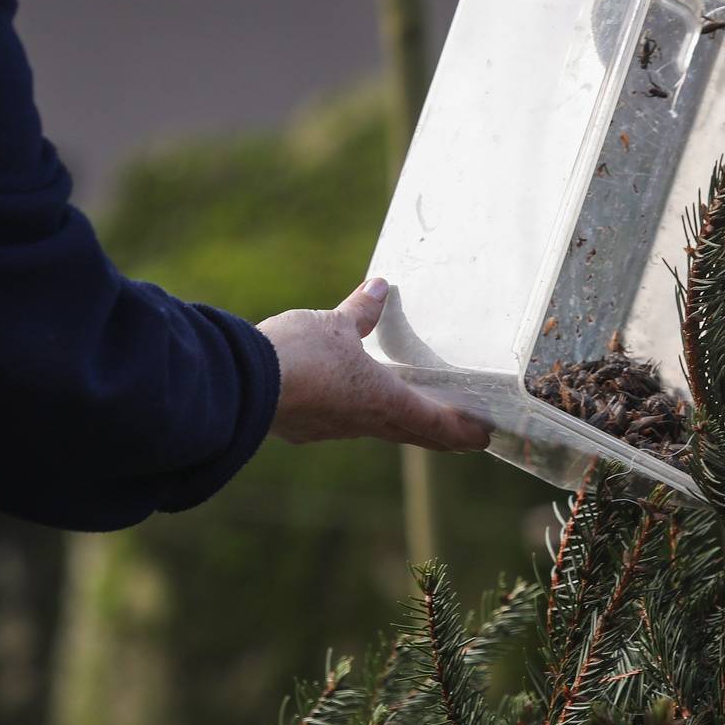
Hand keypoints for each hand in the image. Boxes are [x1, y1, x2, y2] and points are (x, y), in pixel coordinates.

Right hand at [261, 278, 490, 451]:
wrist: (242, 385)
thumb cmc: (299, 354)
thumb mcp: (335, 323)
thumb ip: (361, 310)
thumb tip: (380, 287)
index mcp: (381, 400)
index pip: (433, 422)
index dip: (461, 429)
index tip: (482, 436)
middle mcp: (362, 422)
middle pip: (411, 434)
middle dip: (440, 437)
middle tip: (463, 438)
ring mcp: (332, 430)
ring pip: (376, 430)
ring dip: (399, 426)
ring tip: (411, 417)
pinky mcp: (305, 429)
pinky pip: (342, 424)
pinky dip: (358, 417)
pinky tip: (348, 405)